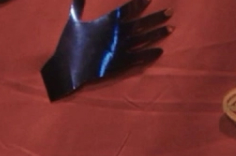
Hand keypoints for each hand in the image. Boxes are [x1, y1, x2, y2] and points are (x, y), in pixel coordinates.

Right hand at [40, 0, 172, 100]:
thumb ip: (78, 6)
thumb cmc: (68, 44)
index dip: (140, 3)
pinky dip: (149, 55)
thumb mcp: (73, 21)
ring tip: (171, 29)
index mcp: (106, 22)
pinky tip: (160, 51)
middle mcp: (116, 35)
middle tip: (171, 12)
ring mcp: (119, 51)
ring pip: (143, 40)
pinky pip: (138, 59)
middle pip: (141, 23)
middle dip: (157, 17)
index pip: (128, 9)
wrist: (65, 69)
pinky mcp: (119, 65)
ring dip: (157, 34)